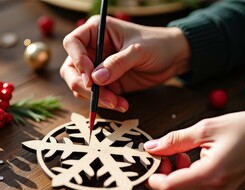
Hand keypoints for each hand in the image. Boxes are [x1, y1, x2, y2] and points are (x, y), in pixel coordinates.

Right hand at [60, 16, 189, 111]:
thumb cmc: (158, 44)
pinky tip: (122, 104)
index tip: (90, 77)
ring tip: (117, 102)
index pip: (72, 43)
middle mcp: (93, 50)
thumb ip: (118, 63)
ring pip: (81, 86)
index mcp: (97, 31)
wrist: (174, 58)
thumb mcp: (138, 50)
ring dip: (96, 98)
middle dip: (82, 85)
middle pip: (71, 69)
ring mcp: (98, 68)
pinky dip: (106, 104)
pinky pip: (97, 97)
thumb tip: (96, 79)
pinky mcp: (107, 84)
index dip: (77, 60)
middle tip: (98, 96)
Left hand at [144, 111, 244, 189]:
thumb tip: (152, 147)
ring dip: (174, 181)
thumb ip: (175, 140)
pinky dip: (186, 183)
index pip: (170, 188)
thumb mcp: (207, 128)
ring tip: (181, 155)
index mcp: (212, 174)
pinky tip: (191, 162)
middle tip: (164, 158)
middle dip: (161, 180)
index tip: (151, 161)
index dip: (153, 177)